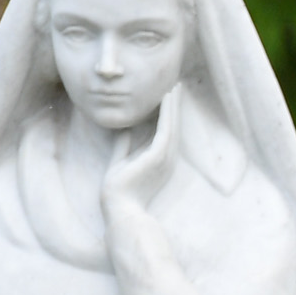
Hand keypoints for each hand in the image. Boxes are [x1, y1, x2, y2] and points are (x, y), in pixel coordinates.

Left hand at [102, 87, 181, 224]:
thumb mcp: (120, 161)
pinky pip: (166, 129)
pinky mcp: (158, 157)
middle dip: (174, 106)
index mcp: (157, 159)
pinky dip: (167, 113)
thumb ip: (123, 146)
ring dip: (173, 105)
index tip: (165, 97)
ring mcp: (164, 158)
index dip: (166, 114)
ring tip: (174, 87)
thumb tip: (124, 130)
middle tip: (176, 86)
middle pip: (173, 126)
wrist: (119, 208)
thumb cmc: (118, 190)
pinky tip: (166, 99)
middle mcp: (165, 158)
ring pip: (173, 125)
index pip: (164, 131)